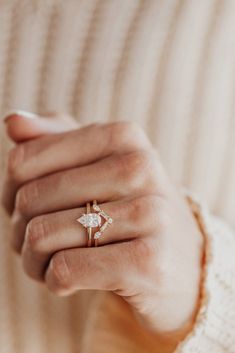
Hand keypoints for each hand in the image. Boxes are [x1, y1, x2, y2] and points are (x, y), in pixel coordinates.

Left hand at [2, 112, 202, 347]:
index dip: (12, 191)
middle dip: (21, 229)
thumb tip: (13, 122)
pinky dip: (55, 281)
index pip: (22, 162)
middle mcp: (140, 168)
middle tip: (38, 240)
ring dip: (34, 259)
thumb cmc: (127, 208)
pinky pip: (66, 270)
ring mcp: (150, 214)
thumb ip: (54, 139)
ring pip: (42, 236)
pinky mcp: (148, 263)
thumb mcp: (96, 166)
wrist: (182, 261)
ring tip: (51, 260)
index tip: (29, 207)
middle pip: (30, 199)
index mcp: (122, 137)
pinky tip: (70, 281)